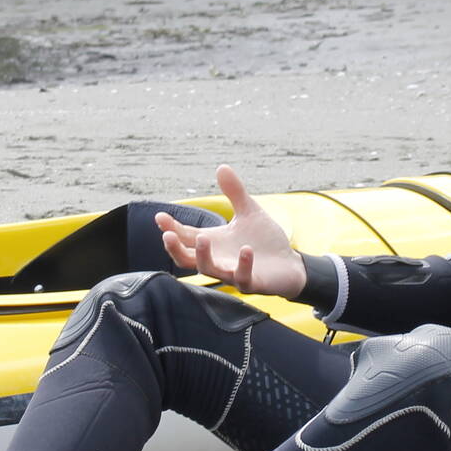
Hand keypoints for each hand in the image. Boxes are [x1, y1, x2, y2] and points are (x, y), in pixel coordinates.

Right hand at [156, 164, 306, 297]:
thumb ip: (235, 193)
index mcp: (214, 243)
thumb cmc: (265, 241)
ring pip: (209, 270)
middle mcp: (218, 260)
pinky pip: (243, 278)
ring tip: (204, 238)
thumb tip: (221, 167)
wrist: (290, 264)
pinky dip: (243, 264)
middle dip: (175, 248)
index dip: (171, 228)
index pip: (186, 237)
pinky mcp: (252, 283)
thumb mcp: (249, 213)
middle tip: (167, 235)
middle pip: (187, 259)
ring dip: (204, 256)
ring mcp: (233, 274)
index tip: (159, 216)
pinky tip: (246, 250)